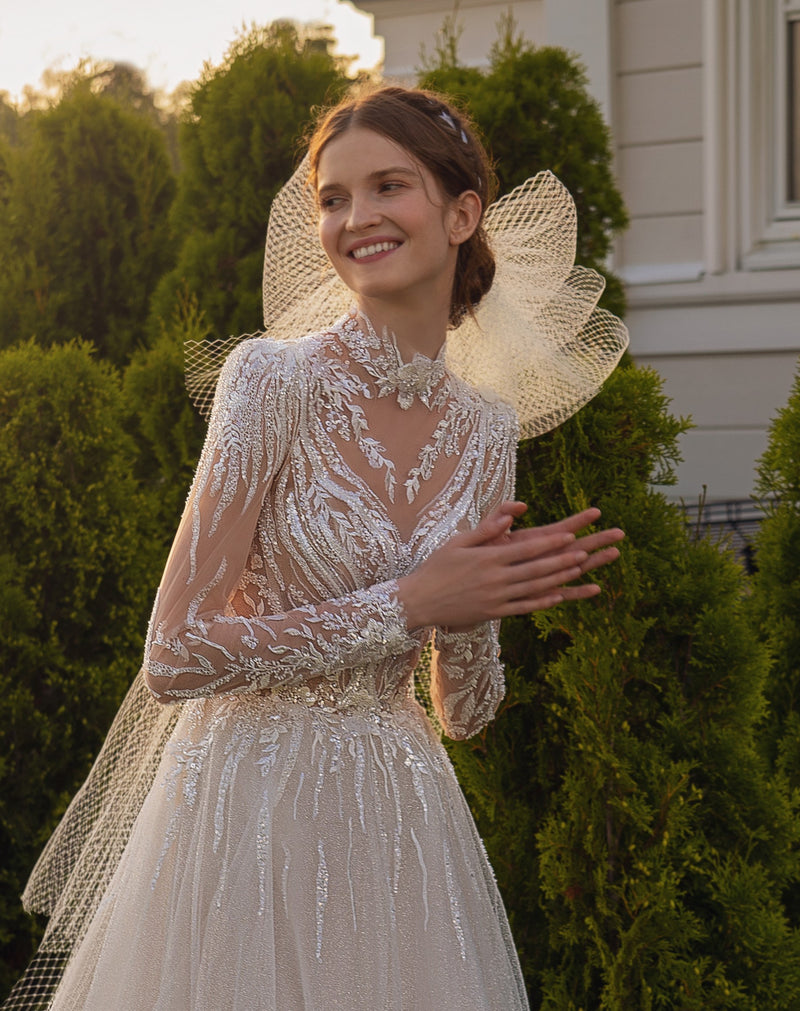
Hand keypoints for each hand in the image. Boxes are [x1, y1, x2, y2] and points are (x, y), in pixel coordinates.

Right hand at [397, 501, 623, 629]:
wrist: (419, 600)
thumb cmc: (436, 568)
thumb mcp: (458, 543)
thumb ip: (486, 530)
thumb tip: (509, 517)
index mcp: (488, 559)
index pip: (526, 549)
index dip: (550, 543)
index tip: (570, 536)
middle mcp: (495, 579)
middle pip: (536, 569)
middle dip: (562, 561)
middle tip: (584, 552)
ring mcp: (496, 598)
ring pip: (534, 589)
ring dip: (558, 580)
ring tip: (577, 572)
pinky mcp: (493, 613)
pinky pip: (523, 607)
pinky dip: (542, 602)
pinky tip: (558, 597)